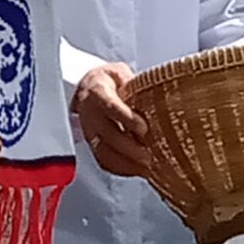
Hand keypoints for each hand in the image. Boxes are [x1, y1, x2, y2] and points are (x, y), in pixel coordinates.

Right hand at [73, 61, 150, 176]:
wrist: (86, 88)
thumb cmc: (107, 80)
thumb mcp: (120, 72)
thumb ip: (134, 84)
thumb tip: (157, 94)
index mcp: (97, 91)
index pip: (110, 106)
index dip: (126, 118)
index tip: (144, 128)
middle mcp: (90, 113)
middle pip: (109, 134)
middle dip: (131, 148)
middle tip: (150, 156)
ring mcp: (89, 131)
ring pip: (104, 152)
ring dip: (127, 163)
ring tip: (148, 167)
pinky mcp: (93, 144)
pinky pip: (104, 161)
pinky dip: (122, 169)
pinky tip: (138, 170)